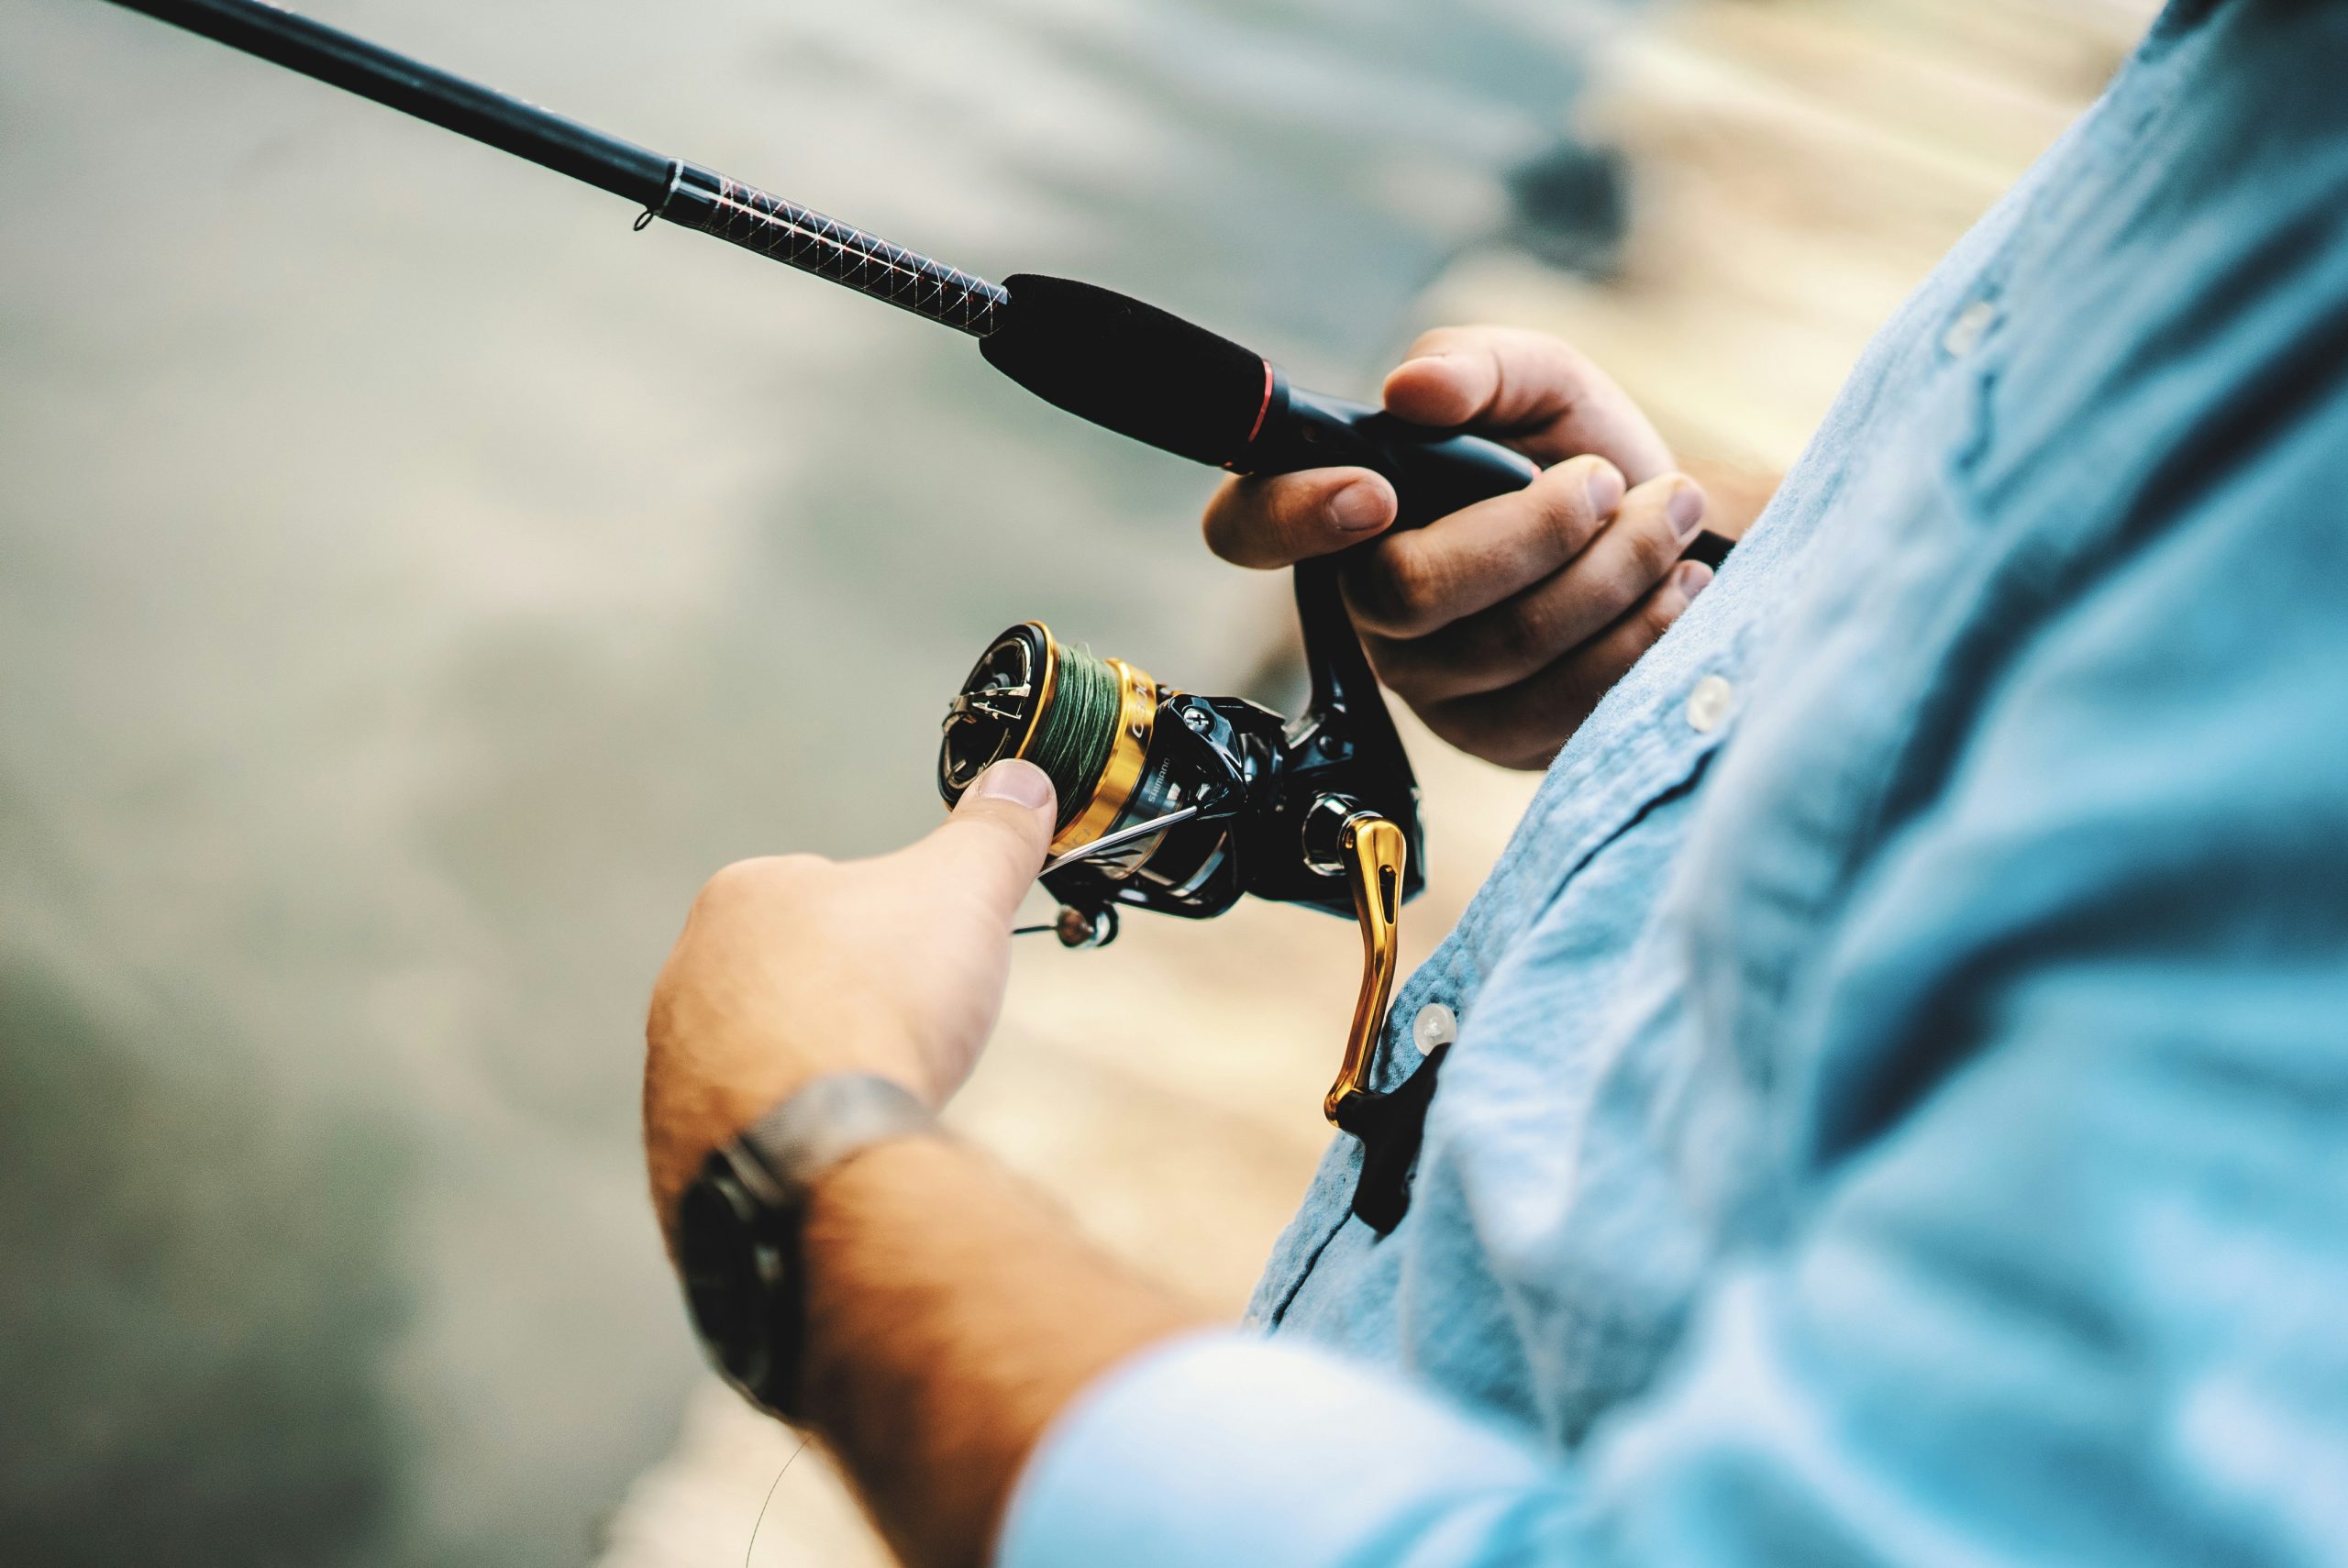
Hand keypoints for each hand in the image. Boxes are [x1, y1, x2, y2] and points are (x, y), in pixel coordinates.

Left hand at [641, 760, 1056, 1236]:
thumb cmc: (875, 1006)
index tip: (928, 962)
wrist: (817, 1146)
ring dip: (824, 1069)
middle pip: (797, 976)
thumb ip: (993, 833)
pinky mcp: (680, 1144)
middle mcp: (688, 975)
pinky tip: (841, 1140)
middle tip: (909, 1028)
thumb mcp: (964, 891)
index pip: (828, 891)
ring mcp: (675, 1065)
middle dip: (854, 1000)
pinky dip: (799, 1133)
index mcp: (742, 897)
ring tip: (878, 1089)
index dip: (894, 927)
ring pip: (771, 1055)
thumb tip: (1022, 781)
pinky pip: (752, 1128)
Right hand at [1203, 327, 1715, 769]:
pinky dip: (1643, 630)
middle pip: (1407, 594)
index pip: (1249, 528)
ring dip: (1615, 569)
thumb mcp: (1537, 381)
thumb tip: (1414, 388)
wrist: (1666, 537)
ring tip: (1666, 514)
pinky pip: (1566, 701)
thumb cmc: (1574, 455)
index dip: (1291, 516)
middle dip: (1535, 531)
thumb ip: (1477, 364)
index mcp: (1340, 511)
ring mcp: (1429, 685)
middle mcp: (1366, 607)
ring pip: (1506, 645)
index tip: (1376, 490)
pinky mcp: (1498, 737)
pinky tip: (1673, 585)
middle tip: (1605, 480)